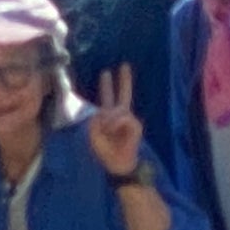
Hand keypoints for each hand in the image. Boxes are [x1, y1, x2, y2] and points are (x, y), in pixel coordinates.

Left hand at [85, 65, 146, 179]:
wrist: (118, 163)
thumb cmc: (105, 151)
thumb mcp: (93, 134)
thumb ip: (96, 121)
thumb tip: (108, 113)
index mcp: (109, 116)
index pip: (108, 97)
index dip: (107, 85)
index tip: (106, 72)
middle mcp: (121, 115)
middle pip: (123, 94)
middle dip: (124, 80)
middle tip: (124, 65)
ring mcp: (129, 119)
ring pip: (118, 110)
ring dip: (110, 121)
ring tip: (109, 131)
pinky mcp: (136, 125)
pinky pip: (123, 118)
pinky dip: (116, 124)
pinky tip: (114, 131)